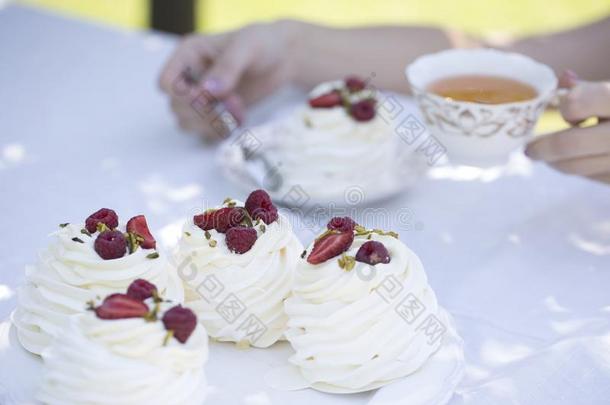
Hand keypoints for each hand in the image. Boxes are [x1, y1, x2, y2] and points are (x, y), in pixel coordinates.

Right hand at [158, 20, 297, 139]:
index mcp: (189, 54)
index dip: (183, 96)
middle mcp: (189, 76)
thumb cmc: (264, 44)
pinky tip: (237, 120)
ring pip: (186, 122)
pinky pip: (203, 131)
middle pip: (176, 107)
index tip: (210, 97)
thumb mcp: (247, 48)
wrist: (283, 59)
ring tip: (236, 113)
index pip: (166, 83)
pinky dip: (218, 131)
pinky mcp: (214, 111)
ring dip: (210, 125)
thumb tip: (208, 91)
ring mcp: (201, 95)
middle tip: (233, 102)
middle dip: (203, 112)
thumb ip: (227, 67)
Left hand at [526, 71, 609, 183]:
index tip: (566, 107)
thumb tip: (563, 79)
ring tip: (548, 157)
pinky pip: (596, 177)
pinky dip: (583, 169)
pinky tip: (579, 161)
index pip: (577, 104)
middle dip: (543, 148)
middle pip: (569, 145)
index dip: (568, 105)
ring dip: (557, 163)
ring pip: (578, 167)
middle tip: (530, 150)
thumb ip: (594, 87)